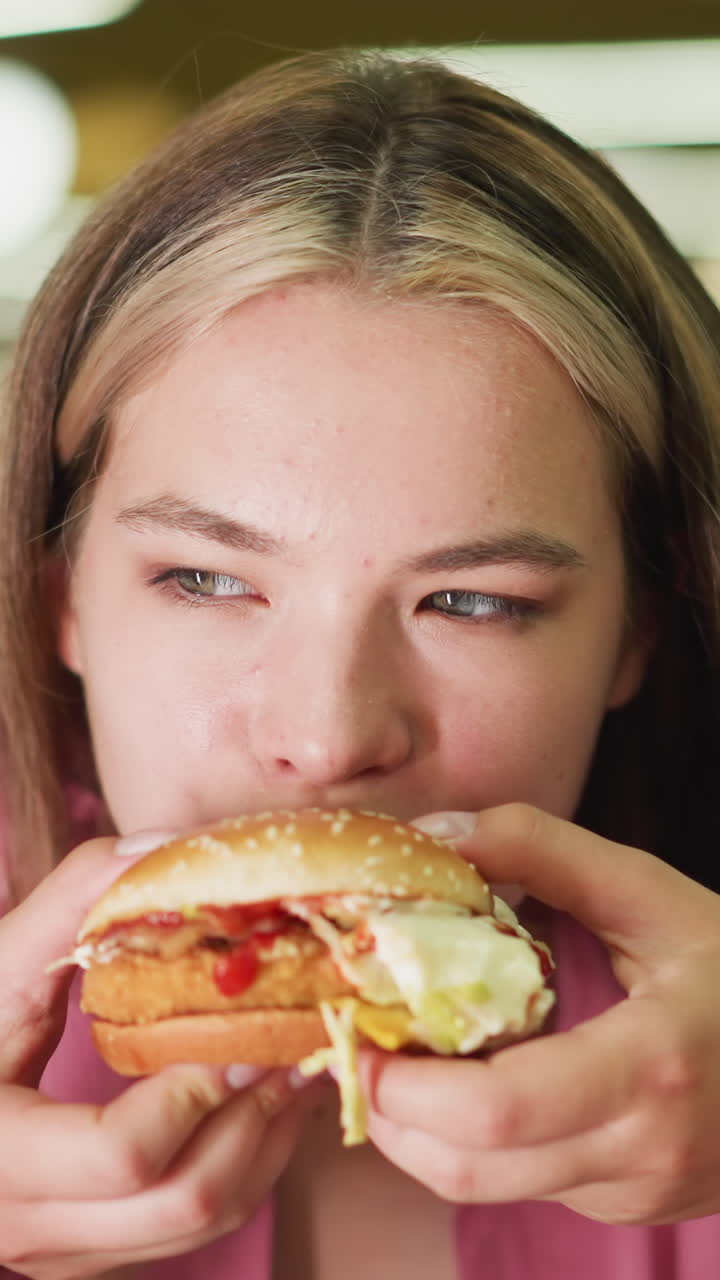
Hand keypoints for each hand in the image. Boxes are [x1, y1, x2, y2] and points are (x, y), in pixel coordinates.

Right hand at [0, 837, 311, 1278]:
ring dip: (265, 1141)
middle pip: (184, 1198)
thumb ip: (68, 905)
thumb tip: (159, 848)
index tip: (243, 1028)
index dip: (199, 1086)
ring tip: (296, 1065)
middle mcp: (28, 1227)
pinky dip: (241, 1165)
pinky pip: (188, 1229)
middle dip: (258, 1113)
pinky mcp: (88, 1254)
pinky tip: (260, 1101)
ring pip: (201, 1223)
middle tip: (297, 1043)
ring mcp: (61, 1252)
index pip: (125, 1152)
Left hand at [359, 803, 719, 1225]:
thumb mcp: (653, 894)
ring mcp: (634, 1190)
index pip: (501, 1108)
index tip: (359, 1031)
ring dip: (416, 1132)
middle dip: (388, 1111)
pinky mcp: (624, 1204)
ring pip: (483, 1187)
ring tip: (393, 1055)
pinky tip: (460, 1079)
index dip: (407, 1084)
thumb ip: (545, 849)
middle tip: (355, 1042)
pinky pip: (519, 1183)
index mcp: (652, 1065)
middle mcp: (642, 1148)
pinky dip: (466, 1140)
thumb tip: (438, 834)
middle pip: (470, 1165)